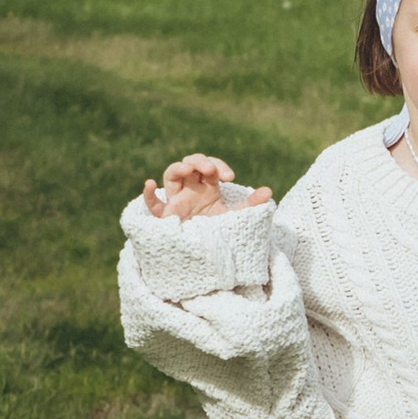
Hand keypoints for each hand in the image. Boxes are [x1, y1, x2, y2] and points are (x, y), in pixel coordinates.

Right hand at [142, 155, 272, 222]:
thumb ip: (250, 205)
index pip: (210, 166)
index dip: (219, 165)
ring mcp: (177, 201)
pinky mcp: (166, 217)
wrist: (209, 257)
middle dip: (200, 161)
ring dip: (180, 167)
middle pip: (189, 163)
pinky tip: (149, 184)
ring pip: (171, 174)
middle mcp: (190, 190)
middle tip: (212, 170)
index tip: (230, 178)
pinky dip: (148, 194)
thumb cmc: (219, 233)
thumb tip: (269, 191)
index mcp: (207, 187)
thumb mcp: (235, 217)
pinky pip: (152, 205)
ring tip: (191, 170)